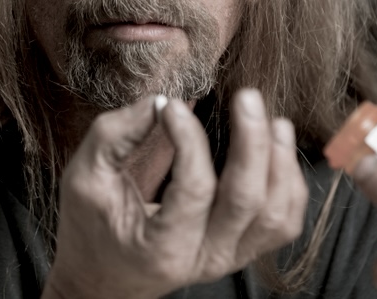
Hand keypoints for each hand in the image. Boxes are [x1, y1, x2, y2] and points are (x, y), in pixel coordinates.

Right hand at [42, 89, 307, 298]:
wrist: (102, 280)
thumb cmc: (90, 226)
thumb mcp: (85, 177)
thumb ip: (117, 133)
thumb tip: (161, 100)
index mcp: (162, 247)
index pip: (194, 189)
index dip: (189, 140)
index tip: (173, 105)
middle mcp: (203, 258)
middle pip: (247, 200)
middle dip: (253, 142)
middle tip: (247, 97)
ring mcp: (228, 257)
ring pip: (275, 214)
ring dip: (281, 163)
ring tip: (274, 120)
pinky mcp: (242, 249)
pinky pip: (283, 222)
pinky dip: (290, 184)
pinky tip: (279, 146)